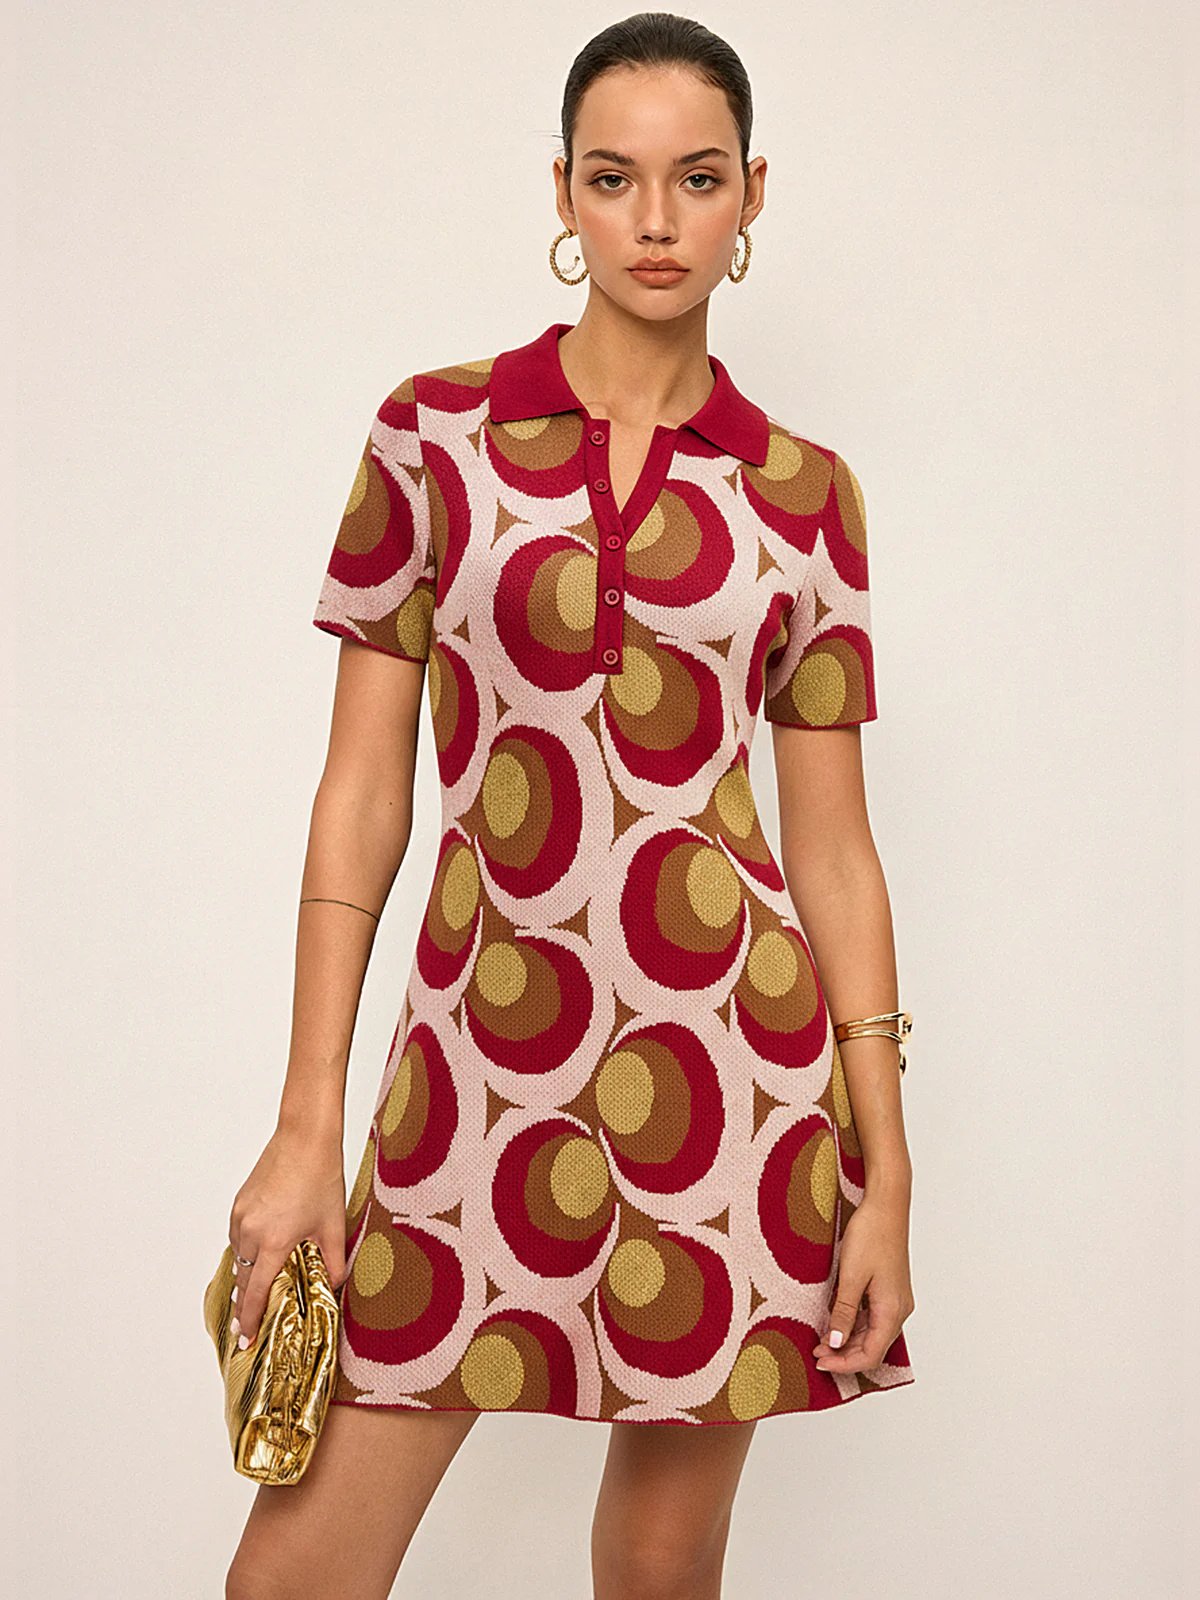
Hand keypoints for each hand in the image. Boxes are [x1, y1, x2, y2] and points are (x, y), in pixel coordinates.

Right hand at [227, 1123, 347, 1348]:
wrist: (305, 1137)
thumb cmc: (321, 1177)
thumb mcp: (334, 1225)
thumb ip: (333, 1262)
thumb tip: (334, 1287)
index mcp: (273, 1242)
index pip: (256, 1293)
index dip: (250, 1320)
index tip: (246, 1339)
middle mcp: (250, 1232)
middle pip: (242, 1279)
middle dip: (244, 1304)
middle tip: (247, 1326)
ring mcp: (241, 1216)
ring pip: (237, 1257)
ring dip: (244, 1275)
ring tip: (253, 1294)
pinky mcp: (239, 1203)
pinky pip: (237, 1236)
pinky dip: (244, 1250)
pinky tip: (257, 1255)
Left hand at [812, 1196, 914, 1373]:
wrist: (886, 1206)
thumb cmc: (871, 1235)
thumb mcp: (851, 1276)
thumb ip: (844, 1312)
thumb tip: (835, 1343)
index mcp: (892, 1310)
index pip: (870, 1354)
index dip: (844, 1363)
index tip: (821, 1361)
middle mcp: (899, 1310)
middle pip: (873, 1347)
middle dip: (844, 1354)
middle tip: (816, 1352)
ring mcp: (895, 1300)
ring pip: (872, 1333)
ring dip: (848, 1340)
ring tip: (822, 1339)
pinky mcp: (889, 1290)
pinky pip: (873, 1317)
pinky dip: (854, 1324)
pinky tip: (836, 1321)